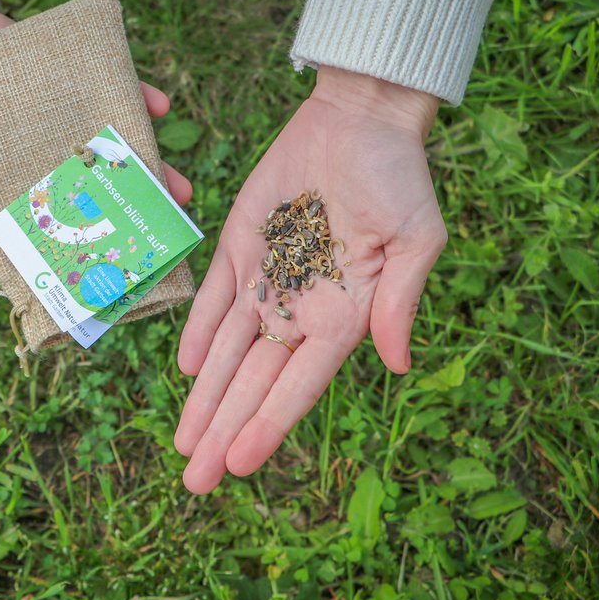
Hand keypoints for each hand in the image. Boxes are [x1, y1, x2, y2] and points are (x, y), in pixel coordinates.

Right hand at [0, 0, 191, 224]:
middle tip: (163, 218)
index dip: (73, 230)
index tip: (107, 253)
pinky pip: (98, 78)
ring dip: (139, 153)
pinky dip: (131, 88)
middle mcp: (28, 142)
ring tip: (176, 179)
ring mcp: (46, 105)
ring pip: (100, 133)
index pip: (43, 207)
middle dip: (121, 198)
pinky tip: (159, 104)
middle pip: (84, 176)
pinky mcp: (54, 65)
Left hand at [173, 67, 445, 493]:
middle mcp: (299, 308)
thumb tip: (398, 364)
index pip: (298, 384)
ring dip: (203, 397)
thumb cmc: (398, 176)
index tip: (239, 464)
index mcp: (343, 316)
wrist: (358, 118)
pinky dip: (198, 330)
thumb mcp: (416, 239)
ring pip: (225, 351)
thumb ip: (399, 302)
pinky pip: (213, 297)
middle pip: (253, 382)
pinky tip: (184, 369)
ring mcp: (266, 279)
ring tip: (182, 445)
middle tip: (194, 481)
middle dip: (223, 430)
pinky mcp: (239, 245)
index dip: (268, 424)